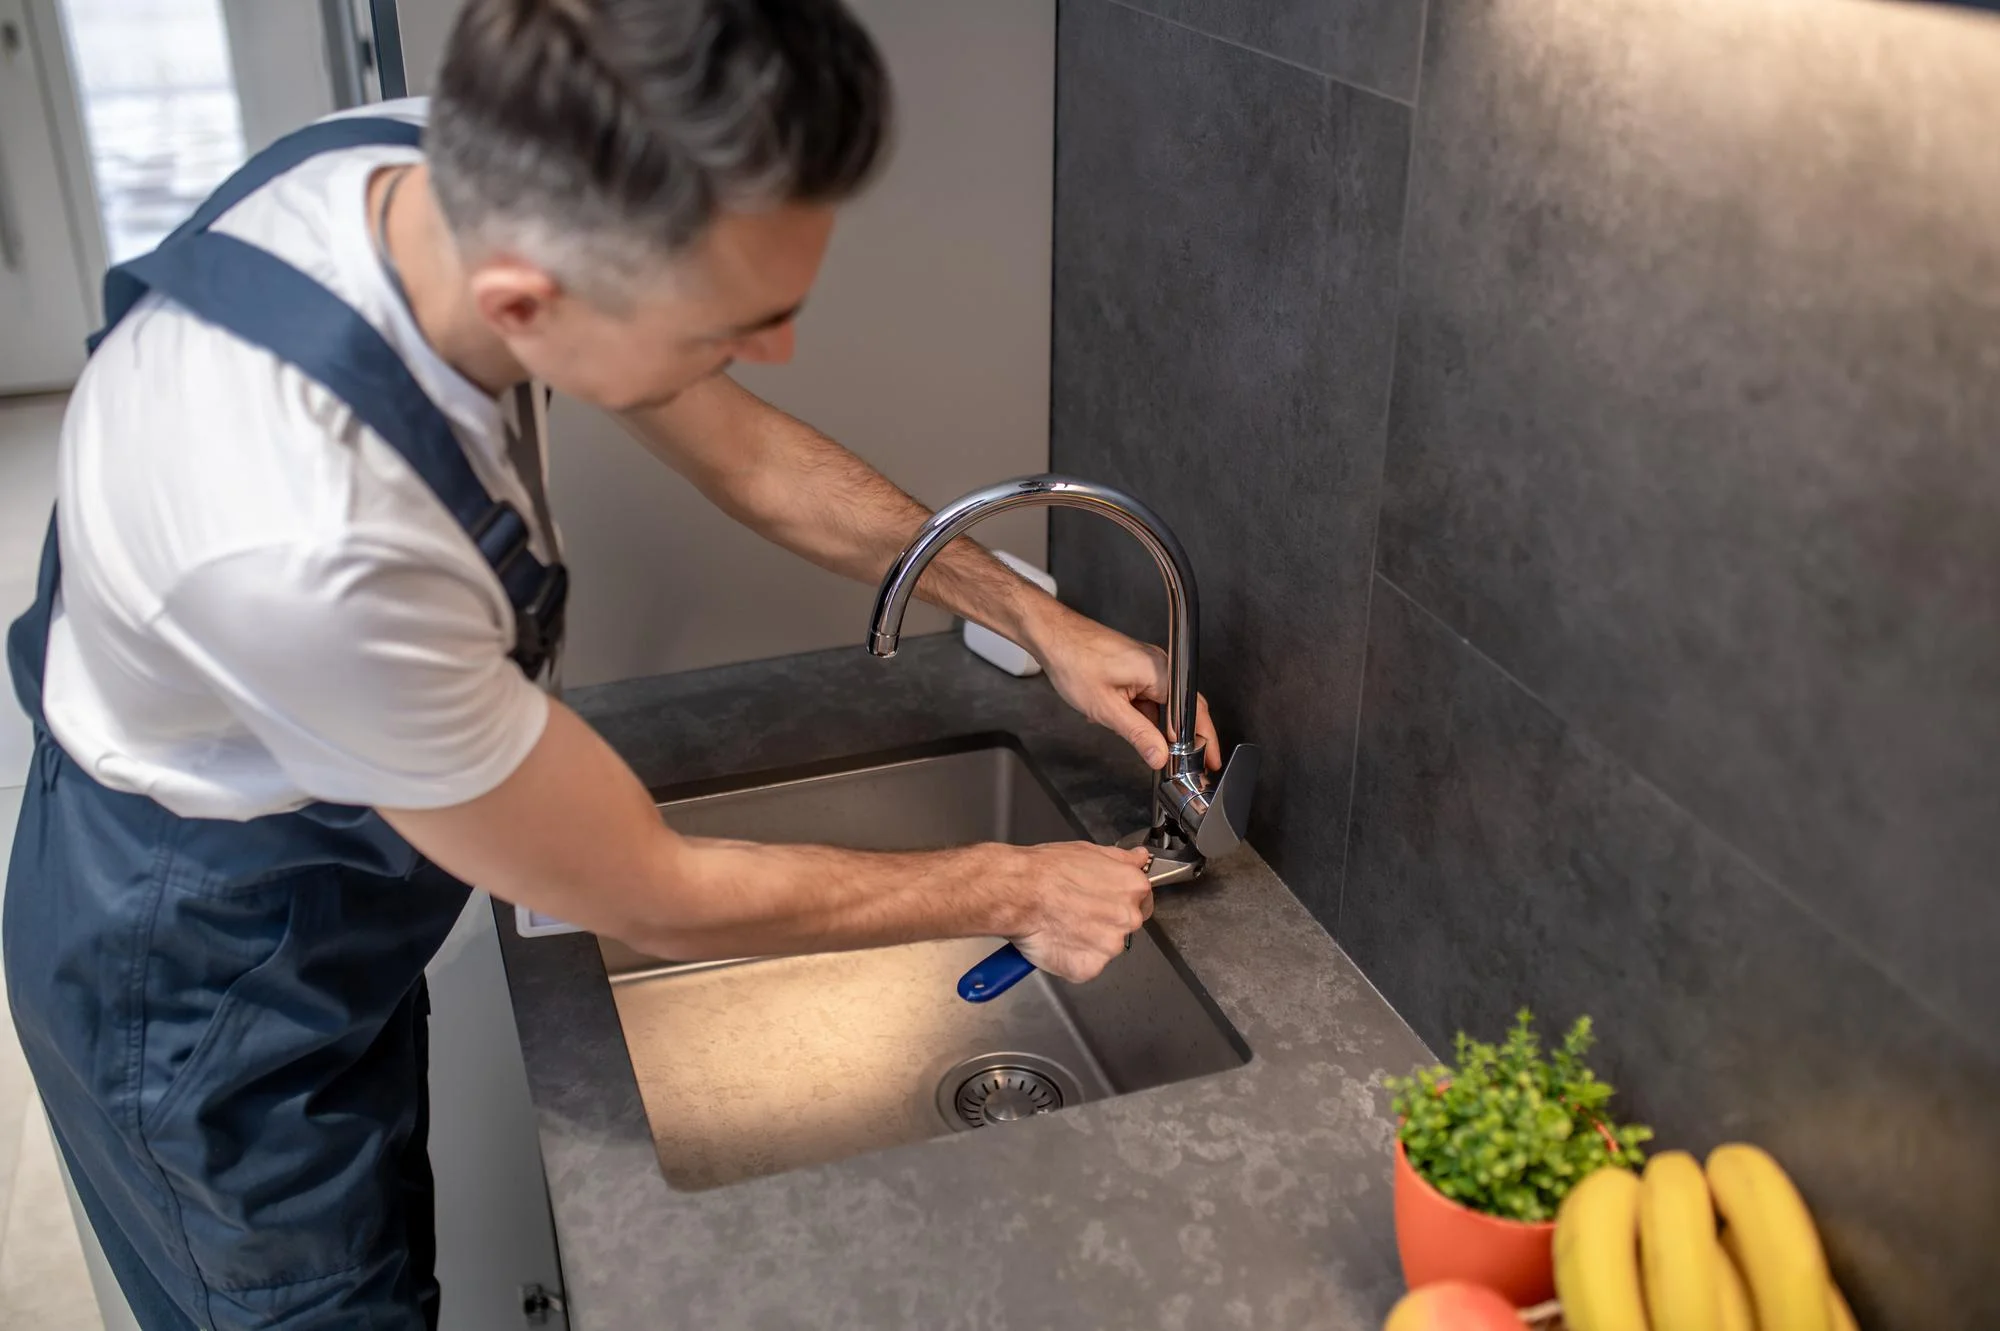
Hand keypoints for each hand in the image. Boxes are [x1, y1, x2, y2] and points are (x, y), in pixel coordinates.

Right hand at [995, 842, 1154, 982]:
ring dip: (1088, 941)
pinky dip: (1072, 958)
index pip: (1142, 900)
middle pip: (1125, 926)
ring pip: (1105, 947)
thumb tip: (1139, 858)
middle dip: (1105, 921)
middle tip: (1076, 911)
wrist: (1019, 892)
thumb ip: (1121, 859)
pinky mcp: (1090, 967)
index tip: (1101, 899)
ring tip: (1062, 924)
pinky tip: (1057, 940)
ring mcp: (1110, 946)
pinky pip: (1086, 965)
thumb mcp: (1090, 851)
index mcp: (1133, 888)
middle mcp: (1129, 919)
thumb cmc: (1048, 870)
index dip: (1119, 900)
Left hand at [1027, 605, 1221, 771]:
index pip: (1193, 712)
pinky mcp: (1134, 668)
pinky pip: (1147, 696)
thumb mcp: (1107, 708)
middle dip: (1180, 737)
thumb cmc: (1074, 660)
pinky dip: (1138, 712)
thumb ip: (1138, 735)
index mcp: (1160, 672)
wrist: (1052, 635)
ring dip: (1153, 725)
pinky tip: (1117, 719)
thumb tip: (1159, 756)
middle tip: (1180, 762)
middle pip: (1183, 708)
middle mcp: (1159, 665)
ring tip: (1136, 740)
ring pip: (1162, 705)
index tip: (1208, 760)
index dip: (1203, 739)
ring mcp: (1147, 665)